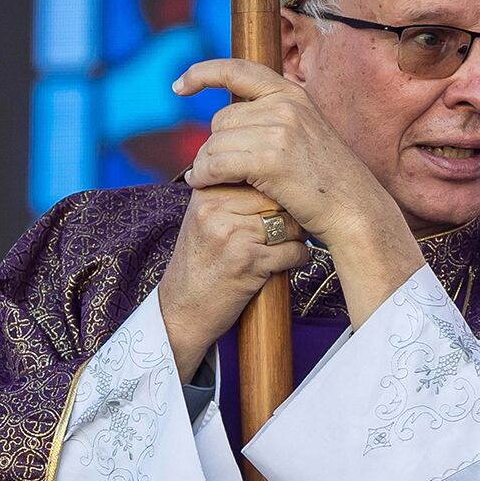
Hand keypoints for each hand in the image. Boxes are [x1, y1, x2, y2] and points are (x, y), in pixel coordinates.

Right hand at [157, 183, 310, 380]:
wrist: (180, 310)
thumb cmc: (199, 262)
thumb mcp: (203, 217)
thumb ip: (229, 191)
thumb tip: (273, 170)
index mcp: (206, 192)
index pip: (258, 174)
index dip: (278, 189)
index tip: (284, 201)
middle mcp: (216, 208)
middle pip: (277, 197)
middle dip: (292, 212)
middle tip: (296, 224)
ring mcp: (232, 234)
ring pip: (289, 222)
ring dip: (299, 235)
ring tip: (291, 243)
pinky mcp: (248, 261)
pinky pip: (293, 250)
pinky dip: (299, 258)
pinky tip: (290, 262)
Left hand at [159, 59, 421, 374]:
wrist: (355, 210)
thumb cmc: (327, 182)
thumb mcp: (305, 136)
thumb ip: (272, 120)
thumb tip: (225, 122)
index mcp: (293, 94)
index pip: (239, 70)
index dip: (203, 73)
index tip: (179, 86)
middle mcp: (286, 104)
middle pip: (222, 119)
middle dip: (212, 144)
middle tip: (211, 169)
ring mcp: (281, 129)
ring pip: (215, 142)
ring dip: (205, 164)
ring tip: (206, 179)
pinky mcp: (271, 159)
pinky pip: (217, 163)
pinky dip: (204, 175)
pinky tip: (202, 184)